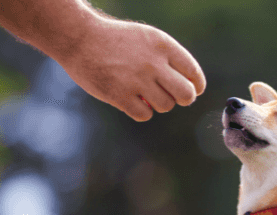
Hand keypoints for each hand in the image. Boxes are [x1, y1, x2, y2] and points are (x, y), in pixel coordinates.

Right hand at [58, 15, 205, 120]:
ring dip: (158, 104)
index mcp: (162, 45)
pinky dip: (141, 111)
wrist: (79, 38)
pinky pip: (145, 115)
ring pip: (166, 106)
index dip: (196, 86)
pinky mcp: (119, 95)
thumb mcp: (148, 38)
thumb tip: (192, 87)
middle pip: (186, 95)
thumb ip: (170, 59)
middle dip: (183, 99)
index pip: (194, 73)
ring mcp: (136, 80)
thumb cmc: (117, 40)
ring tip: (145, 93)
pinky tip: (132, 100)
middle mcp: (152, 62)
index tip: (193, 89)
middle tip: (173, 96)